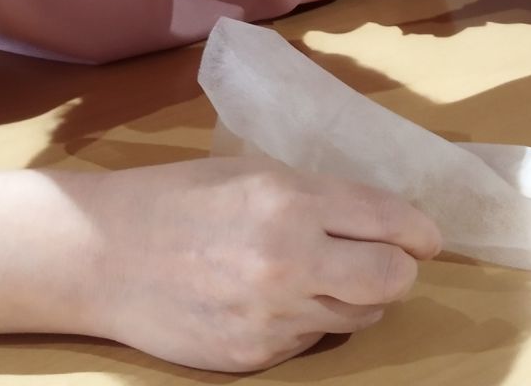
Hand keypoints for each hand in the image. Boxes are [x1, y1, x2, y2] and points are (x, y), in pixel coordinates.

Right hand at [83, 157, 439, 371]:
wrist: (102, 255)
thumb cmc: (177, 199)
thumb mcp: (251, 173)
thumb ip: (316, 196)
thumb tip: (380, 220)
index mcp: (290, 201)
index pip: (391, 222)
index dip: (421, 232)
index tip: (428, 238)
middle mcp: (289, 260)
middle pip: (392, 281)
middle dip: (399, 270)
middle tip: (387, 261)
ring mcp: (273, 316)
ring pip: (358, 317)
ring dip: (355, 299)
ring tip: (323, 277)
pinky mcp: (255, 357)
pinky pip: (311, 342)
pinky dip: (308, 322)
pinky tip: (274, 300)